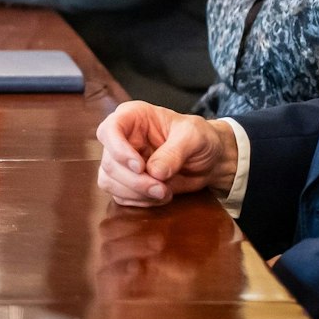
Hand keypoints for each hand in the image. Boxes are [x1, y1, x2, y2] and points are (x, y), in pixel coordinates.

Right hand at [94, 101, 237, 206]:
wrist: (209, 160)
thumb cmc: (200, 138)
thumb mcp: (194, 137)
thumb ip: (175, 152)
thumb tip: (154, 172)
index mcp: (132, 116)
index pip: (109, 130)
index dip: (118, 150)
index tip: (140, 167)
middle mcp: (122, 138)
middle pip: (109, 163)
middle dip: (135, 181)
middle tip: (162, 188)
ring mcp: (121, 161)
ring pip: (109, 182)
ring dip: (136, 193)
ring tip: (165, 192)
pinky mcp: (125, 182)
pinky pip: (120, 196)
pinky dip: (140, 201)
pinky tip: (160, 197)